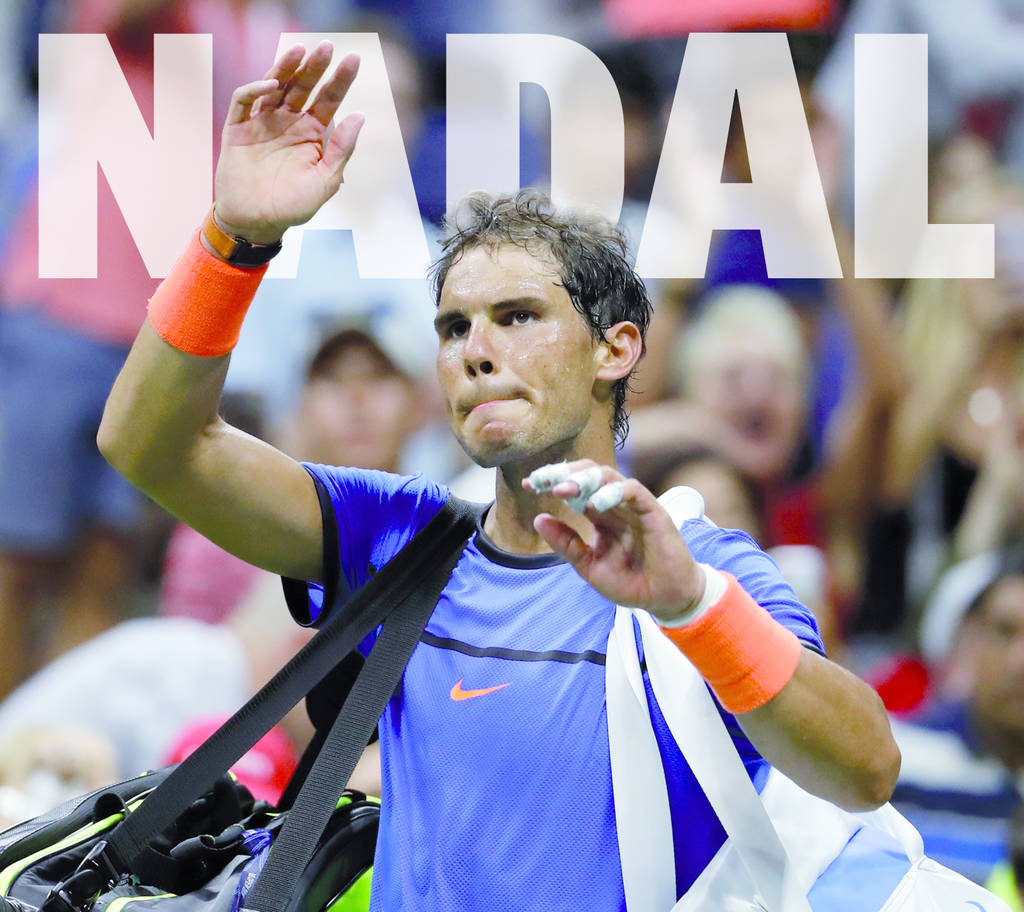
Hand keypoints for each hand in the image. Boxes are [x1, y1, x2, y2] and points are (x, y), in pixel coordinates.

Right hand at [213, 41, 364, 243]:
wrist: (256, 223)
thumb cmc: (293, 206)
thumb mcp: (325, 181)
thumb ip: (341, 149)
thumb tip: (360, 116)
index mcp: (312, 133)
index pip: (329, 99)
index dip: (341, 79)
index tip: (354, 60)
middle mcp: (288, 122)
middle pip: (303, 86)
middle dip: (315, 66)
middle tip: (326, 47)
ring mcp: (263, 123)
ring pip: (275, 86)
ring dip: (286, 67)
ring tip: (299, 51)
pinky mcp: (238, 129)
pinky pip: (244, 102)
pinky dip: (256, 90)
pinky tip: (271, 86)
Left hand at [524, 460, 704, 618]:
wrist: (665, 599)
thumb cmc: (631, 582)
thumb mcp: (589, 565)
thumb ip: (566, 543)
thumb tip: (539, 519)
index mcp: (599, 515)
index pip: (573, 489)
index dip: (552, 481)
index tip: (529, 484)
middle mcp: (615, 505)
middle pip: (588, 475)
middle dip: (563, 473)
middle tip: (541, 480)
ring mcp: (634, 506)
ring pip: (609, 476)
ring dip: (584, 479)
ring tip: (563, 489)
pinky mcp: (653, 511)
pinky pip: (633, 491)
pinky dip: (614, 491)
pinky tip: (595, 503)